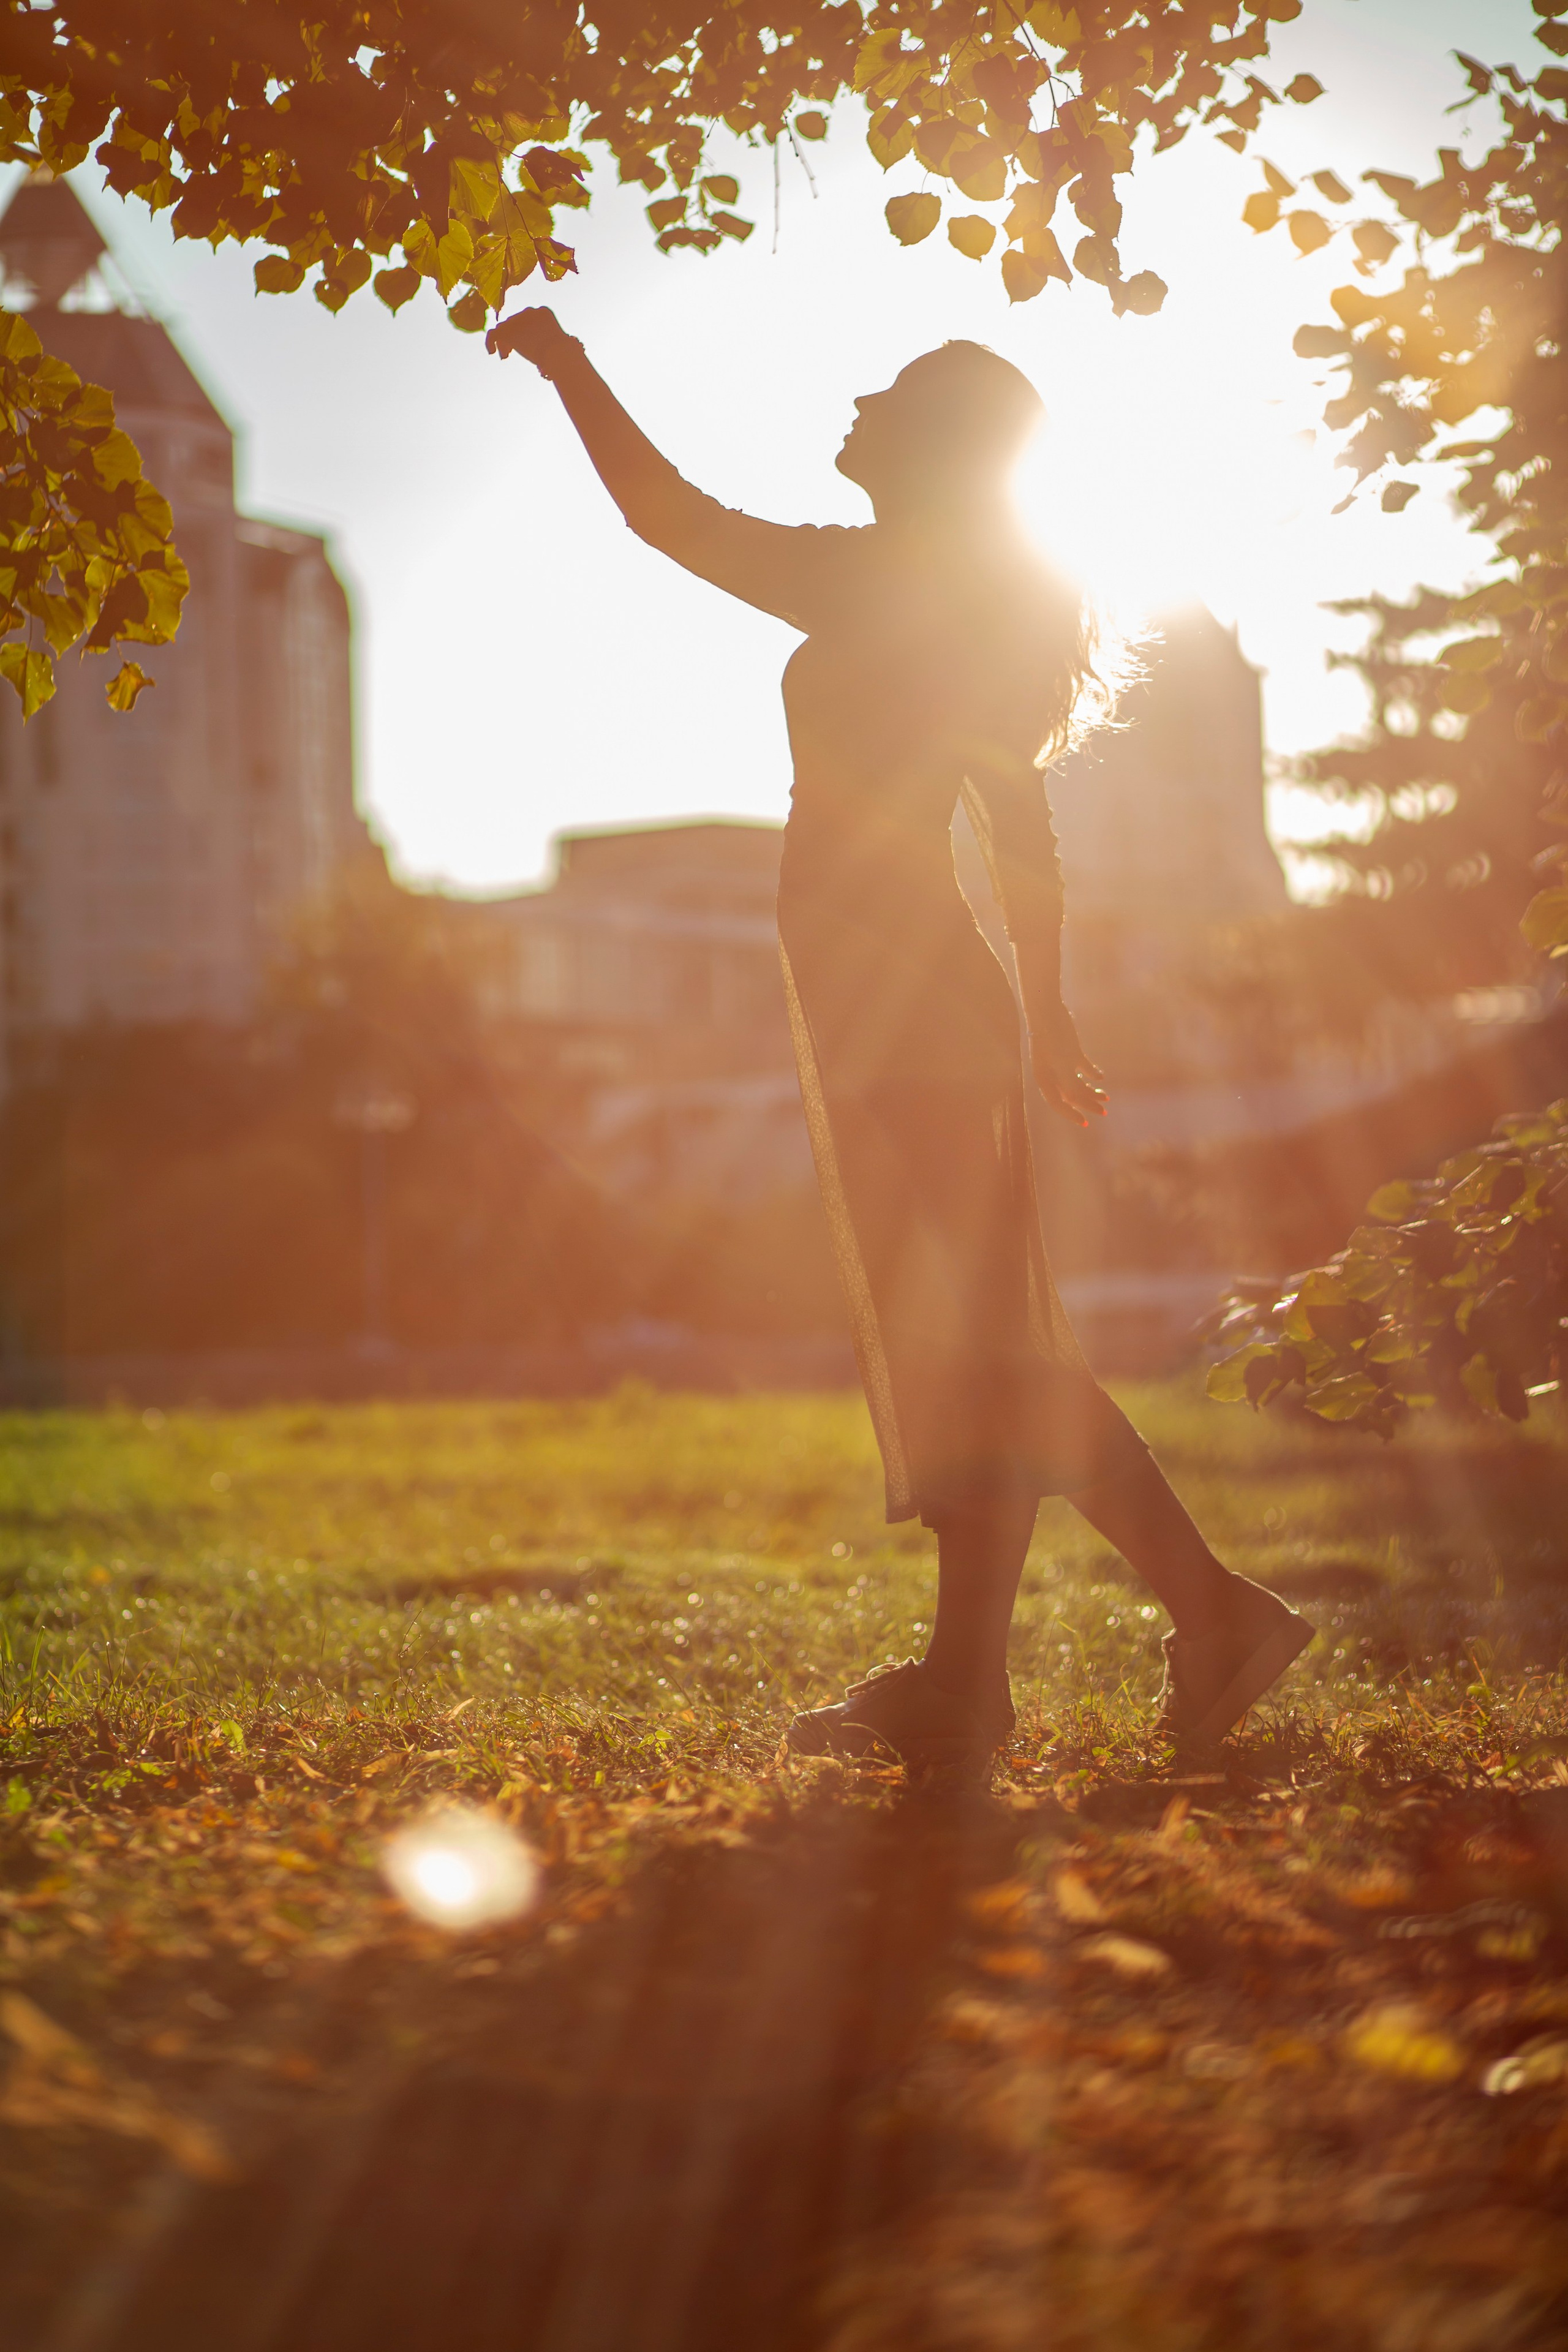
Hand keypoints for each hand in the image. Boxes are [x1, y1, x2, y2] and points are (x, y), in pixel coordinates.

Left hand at [486, 306, 578, 373]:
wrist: (558, 353)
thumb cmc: (562, 355)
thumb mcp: (554, 344)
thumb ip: (543, 340)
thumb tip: (535, 350)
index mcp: (542, 312)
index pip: (526, 318)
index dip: (522, 332)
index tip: (524, 346)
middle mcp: (529, 311)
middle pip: (514, 322)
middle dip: (512, 338)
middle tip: (510, 354)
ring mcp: (518, 319)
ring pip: (504, 327)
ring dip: (504, 342)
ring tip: (505, 355)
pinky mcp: (508, 330)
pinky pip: (493, 333)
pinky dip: (489, 342)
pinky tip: (491, 352)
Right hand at [1029, 1003, 1107, 1125]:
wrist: (1047, 1010)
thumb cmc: (1051, 1037)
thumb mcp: (1061, 1063)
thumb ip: (1068, 1082)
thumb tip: (1076, 1102)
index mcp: (1044, 1079)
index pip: (1058, 1103)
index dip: (1071, 1114)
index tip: (1086, 1122)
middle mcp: (1052, 1073)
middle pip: (1070, 1094)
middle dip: (1087, 1103)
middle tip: (1105, 1111)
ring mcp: (1061, 1062)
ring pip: (1077, 1081)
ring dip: (1091, 1090)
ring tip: (1107, 1097)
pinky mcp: (1070, 1050)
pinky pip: (1082, 1066)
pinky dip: (1091, 1073)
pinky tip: (1101, 1077)